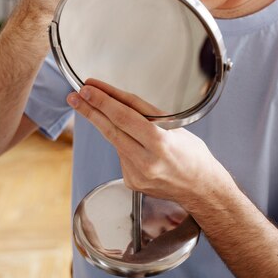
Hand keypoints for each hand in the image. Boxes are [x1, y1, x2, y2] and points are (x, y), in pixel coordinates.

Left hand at [67, 78, 221, 206]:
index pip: (124, 116)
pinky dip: (121, 142)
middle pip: (111, 128)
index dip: (104, 100)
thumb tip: (121, 101)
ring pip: (113, 140)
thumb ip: (150, 117)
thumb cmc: (193, 155)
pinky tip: (127, 138)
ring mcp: (137, 173)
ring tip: (87, 106)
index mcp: (161, 142)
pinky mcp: (131, 181)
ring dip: (100, 122)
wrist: (201, 190)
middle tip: (75, 95)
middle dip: (90, 108)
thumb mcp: (177, 128)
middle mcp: (147, 160)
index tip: (89, 88)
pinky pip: (120, 154)